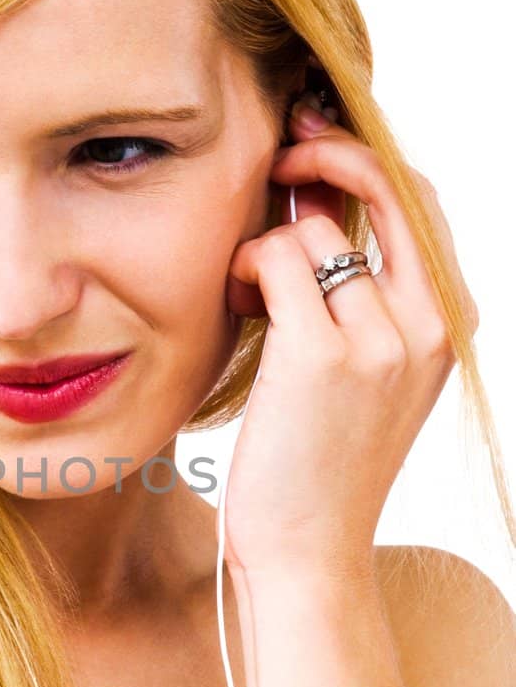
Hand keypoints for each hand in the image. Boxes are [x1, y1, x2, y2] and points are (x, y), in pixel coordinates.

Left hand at [221, 98, 478, 578]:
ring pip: (314, 229)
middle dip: (325, 152)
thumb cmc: (320, 461)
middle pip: (389, 185)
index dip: (366, 153)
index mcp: (452, 323)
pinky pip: (277, 258)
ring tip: (245, 292)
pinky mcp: (323, 355)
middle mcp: (431, 323)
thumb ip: (356, 288)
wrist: (308, 553)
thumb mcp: (364, 370)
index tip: (313, 134)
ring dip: (265, 244)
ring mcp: (382, 338)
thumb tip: (316, 195)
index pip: (421, 199)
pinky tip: (235, 298)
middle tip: (277, 154)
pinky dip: (246, 266)